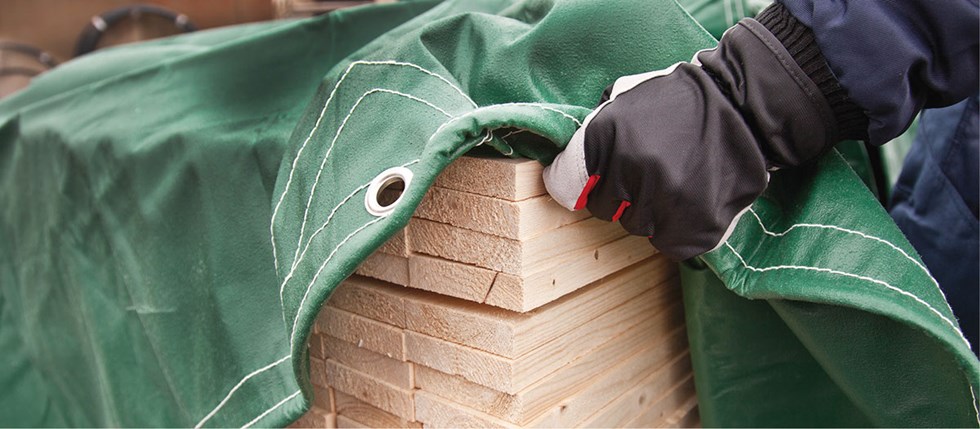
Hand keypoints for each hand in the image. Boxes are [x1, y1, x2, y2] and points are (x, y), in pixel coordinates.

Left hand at [544, 16, 844, 259]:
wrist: (743, 107)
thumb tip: (563, 172)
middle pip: (604, 208)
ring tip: (676, 181)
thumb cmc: (679, 102)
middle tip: (650, 173)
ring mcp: (663, 200)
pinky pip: (668, 243)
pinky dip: (677, 229)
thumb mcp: (625, 101)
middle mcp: (630, 169)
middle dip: (622, 195)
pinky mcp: (693, 227)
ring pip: (636, 226)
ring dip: (651, 211)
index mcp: (605, 137)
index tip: (587, 185)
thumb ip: (594, 134)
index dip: (578, 185)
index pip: (565, 185)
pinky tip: (691, 202)